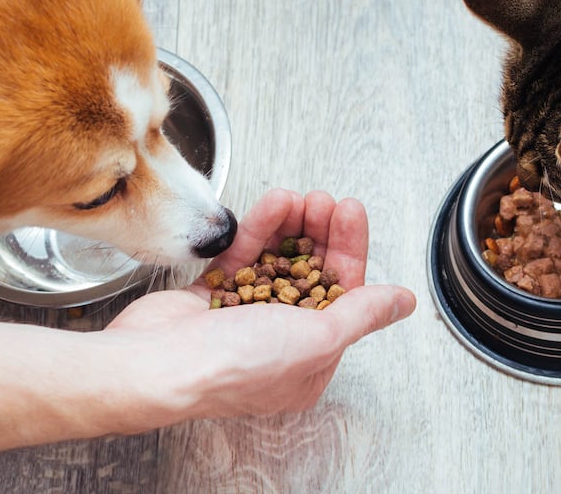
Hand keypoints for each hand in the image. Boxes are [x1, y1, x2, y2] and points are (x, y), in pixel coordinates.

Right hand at [105, 189, 415, 424]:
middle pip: (310, 274)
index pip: (342, 295)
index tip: (349, 212)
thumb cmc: (234, 365)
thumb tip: (403, 301)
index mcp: (309, 362)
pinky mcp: (211, 297)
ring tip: (299, 197)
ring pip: (276, 260)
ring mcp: (242, 318)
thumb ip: (362, 313)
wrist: (157, 364)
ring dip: (291, 226)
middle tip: (324, 200)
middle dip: (320, 233)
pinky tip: (273, 203)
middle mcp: (278, 341)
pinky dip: (259, 230)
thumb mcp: (317, 339)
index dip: (348, 250)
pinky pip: (242, 257)